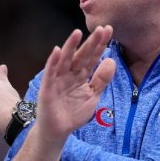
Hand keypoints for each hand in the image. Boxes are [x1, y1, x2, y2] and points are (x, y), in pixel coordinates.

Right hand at [35, 25, 115, 142]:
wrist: (58, 131)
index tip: (109, 30)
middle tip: (101, 29)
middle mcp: (70, 73)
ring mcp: (58, 79)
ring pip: (65, 60)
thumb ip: (101, 79)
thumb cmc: (74, 112)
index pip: (92, 57)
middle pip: (81, 55)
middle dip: (91, 43)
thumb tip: (111, 60)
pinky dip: (52, 61)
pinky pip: (50, 73)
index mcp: (81, 75)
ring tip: (77, 33)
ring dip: (70, 46)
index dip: (100, 44)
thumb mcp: (93, 96)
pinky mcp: (48, 87)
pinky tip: (57, 50)